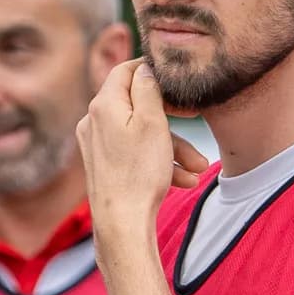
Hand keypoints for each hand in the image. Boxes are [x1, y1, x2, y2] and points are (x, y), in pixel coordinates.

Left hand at [75, 61, 211, 222]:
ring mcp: (97, 145)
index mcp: (103, 105)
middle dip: (172, 118)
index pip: (125, 71)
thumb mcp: (152, 122)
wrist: (122, 224)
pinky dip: (159, 162)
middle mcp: (94, 122)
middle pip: (138, 106)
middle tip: (194, 117)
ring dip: (173, 147)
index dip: (151, 70)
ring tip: (199, 167)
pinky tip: (185, 180)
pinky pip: (134, 155)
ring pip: (141, 135)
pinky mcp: (103, 166)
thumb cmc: (139, 173)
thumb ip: (148, 89)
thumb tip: (144, 70)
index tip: (174, 80)